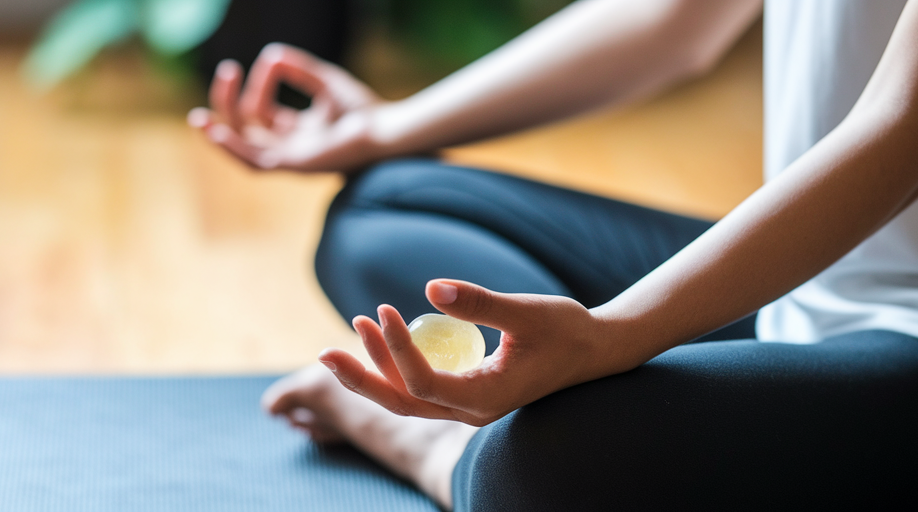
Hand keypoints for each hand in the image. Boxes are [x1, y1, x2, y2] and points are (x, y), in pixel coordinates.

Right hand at [187, 43, 387, 172]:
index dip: (259, 83)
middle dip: (227, 104)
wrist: (387, 130)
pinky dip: (233, 148)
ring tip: (199, 117)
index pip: (261, 112)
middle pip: (245, 131)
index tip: (272, 60)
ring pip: (243, 151)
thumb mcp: (326, 81)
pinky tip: (216, 132)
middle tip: (226, 71)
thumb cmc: (364, 110)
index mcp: (295, 133)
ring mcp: (290, 160)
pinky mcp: (294, 166)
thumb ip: (300, 69)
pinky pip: (254, 162)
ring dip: (220, 134)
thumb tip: (271, 54)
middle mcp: (289, 149)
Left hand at [319, 279, 652, 425]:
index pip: (423, 383)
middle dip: (359, 378)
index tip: (385, 310)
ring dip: (374, 368)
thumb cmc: (566, 329)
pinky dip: (395, 365)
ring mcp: (467, 406)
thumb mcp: (525, 311)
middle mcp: (470, 411)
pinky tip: (380, 334)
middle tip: (322, 352)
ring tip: (353, 328)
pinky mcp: (466, 393)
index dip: (396, 350)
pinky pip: (419, 387)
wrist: (595, 350)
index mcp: (486, 399)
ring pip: (406, 398)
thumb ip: (479, 303)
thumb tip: (429, 287)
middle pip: (401, 403)